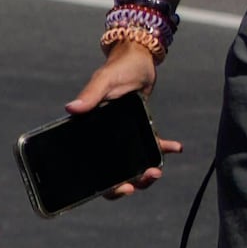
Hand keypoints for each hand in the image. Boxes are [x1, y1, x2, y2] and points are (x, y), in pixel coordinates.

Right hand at [61, 44, 178, 195]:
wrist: (137, 59)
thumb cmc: (116, 69)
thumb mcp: (104, 81)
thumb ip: (90, 95)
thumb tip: (71, 109)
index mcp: (90, 133)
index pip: (93, 169)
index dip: (106, 185)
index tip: (123, 188)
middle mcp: (105, 139)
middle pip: (114, 173)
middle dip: (132, 182)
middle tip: (148, 177)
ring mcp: (123, 135)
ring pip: (133, 163)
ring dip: (146, 170)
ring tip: (158, 170)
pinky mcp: (140, 128)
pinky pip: (151, 144)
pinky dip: (163, 148)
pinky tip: (175, 148)